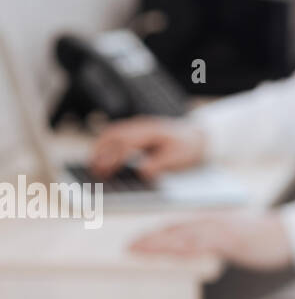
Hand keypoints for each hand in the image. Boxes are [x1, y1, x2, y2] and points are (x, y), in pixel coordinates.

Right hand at [90, 116, 206, 178]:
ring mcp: (137, 126)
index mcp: (150, 132)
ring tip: (93, 166)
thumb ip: (158, 165)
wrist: (197, 136)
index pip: (126, 144)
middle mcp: (141, 126)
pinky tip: (101, 158)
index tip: (104, 172)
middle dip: (100, 153)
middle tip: (93, 171)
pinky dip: (105, 144)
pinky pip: (115, 134)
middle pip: (113, 135)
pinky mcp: (135, 130)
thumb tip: (141, 172)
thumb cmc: (187, 148)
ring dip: (99, 148)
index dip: (113, 159)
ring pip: (111, 133)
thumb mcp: (176, 159)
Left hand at [128, 213, 293, 270]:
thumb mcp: (233, 241)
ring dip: (160, 242)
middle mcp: (212, 222)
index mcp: (211, 223)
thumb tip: (192, 253)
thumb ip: (212, 244)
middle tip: (128, 248)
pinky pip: (202, 242)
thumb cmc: (262, 240)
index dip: (155, 235)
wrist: (288, 235)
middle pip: (174, 229)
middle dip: (150, 238)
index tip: (135, 243)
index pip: (176, 228)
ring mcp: (220, 229)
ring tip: (140, 249)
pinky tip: (171, 251)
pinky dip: (184, 246)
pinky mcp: (230, 238)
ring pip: (183, 234)